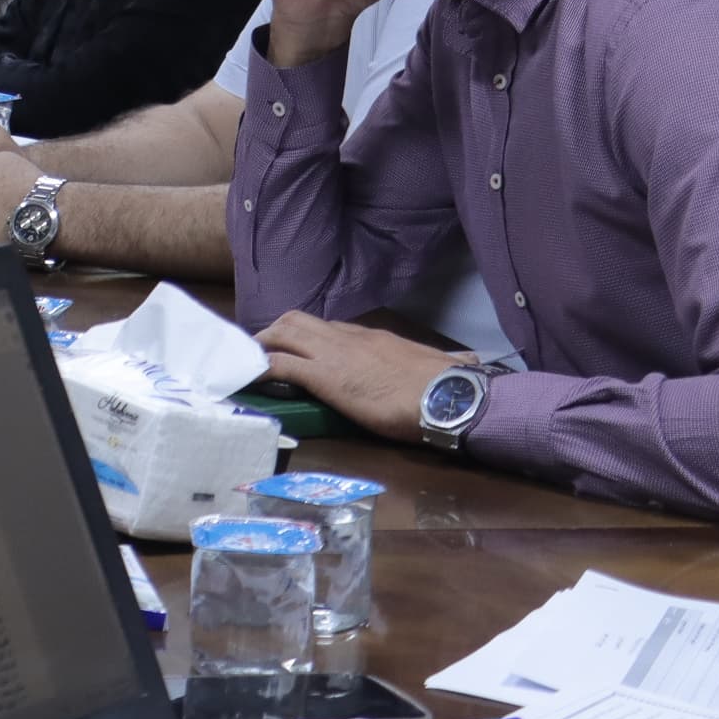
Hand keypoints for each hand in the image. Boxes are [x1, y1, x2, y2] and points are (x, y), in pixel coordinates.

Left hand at [251, 314, 465, 436]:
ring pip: (284, 332)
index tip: (300, 347)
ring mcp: (334, 354)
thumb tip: (469, 362)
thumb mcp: (443, 366)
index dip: (310, 337)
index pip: (331, 328)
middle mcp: (349, 338)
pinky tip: (249, 377)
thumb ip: (447, 362)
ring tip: (251, 360)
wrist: (447, 397)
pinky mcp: (324, 376)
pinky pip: (280, 363)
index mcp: (374, 337)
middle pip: (299, 320)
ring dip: (263, 344)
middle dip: (276, 332)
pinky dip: (260, 367)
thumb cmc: (448, 386)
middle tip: (263, 351)